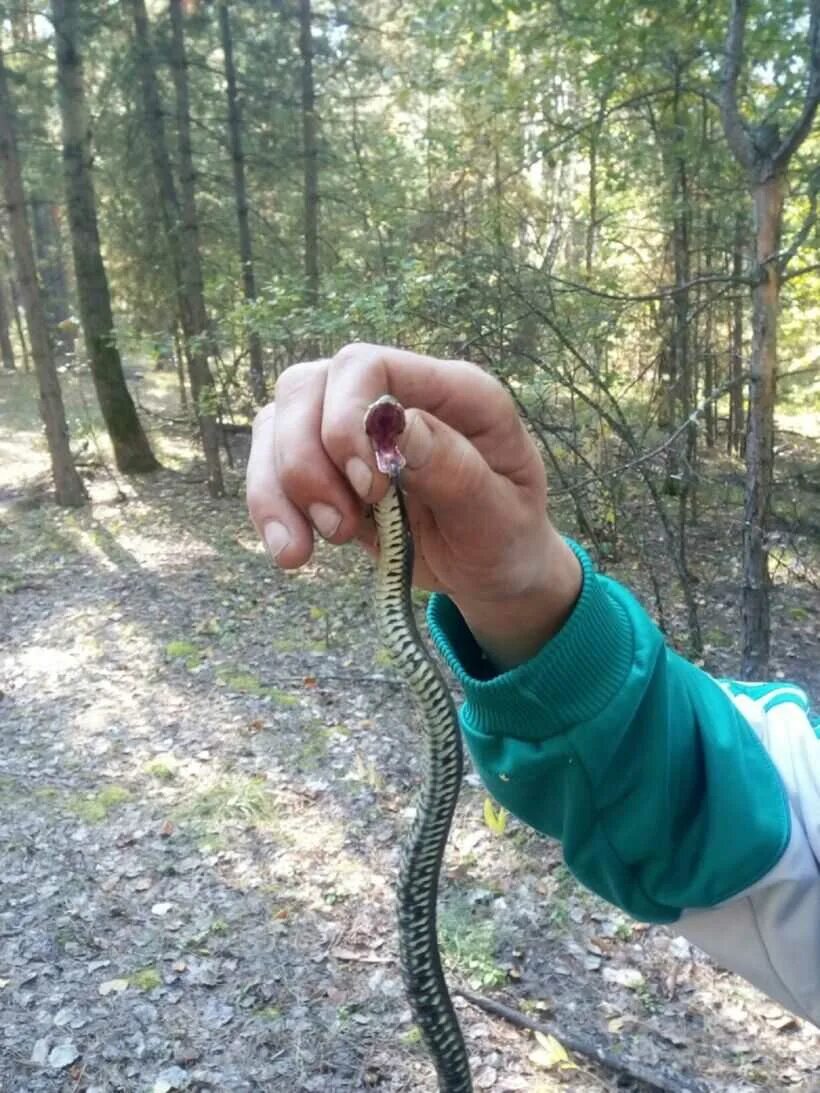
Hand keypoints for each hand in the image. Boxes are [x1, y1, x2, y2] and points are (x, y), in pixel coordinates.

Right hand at [246, 344, 580, 667]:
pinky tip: (292, 551)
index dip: (347, 419)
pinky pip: (269, 464)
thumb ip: (454, 469)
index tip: (367, 488)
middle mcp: (396, 395)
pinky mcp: (324, 461)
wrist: (489, 570)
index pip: (369, 366)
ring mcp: (352, 424)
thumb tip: (396, 427)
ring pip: (278, 422)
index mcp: (453, 392)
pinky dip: (269, 507)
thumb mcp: (498, 515)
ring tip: (306, 551)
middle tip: (340, 528)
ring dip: (278, 489)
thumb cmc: (505, 537)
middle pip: (307, 386)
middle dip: (305, 460)